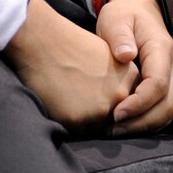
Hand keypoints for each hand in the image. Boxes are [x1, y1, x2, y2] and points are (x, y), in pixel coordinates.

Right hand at [4, 0, 137, 127]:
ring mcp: (100, 109)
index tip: (94, 92)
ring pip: (95, 127)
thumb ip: (118, 77)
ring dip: (83, 120)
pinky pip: (75, 131)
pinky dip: (67, 122)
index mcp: (130, 78)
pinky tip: (59, 102)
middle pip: (113, 118)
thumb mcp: (107, 54)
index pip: (127, 103)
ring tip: (67, 98)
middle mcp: (120, 95)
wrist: (42, 40)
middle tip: (78, 97)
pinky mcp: (78, 120)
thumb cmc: (69, 44)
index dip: (110, 101)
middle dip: (98, 113)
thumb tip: (120, 99)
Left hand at [96, 0, 172, 132]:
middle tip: (112, 130)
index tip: (116, 114)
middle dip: (142, 121)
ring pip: (169, 111)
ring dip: (145, 126)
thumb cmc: (124, 16)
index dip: (139, 103)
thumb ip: (119, 35)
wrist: (138, 12)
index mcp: (162, 49)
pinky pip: (164, 111)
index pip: (158, 84)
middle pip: (169, 104)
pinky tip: (125, 126)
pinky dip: (148, 122)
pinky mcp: (170, 86)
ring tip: (116, 131)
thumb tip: (126, 55)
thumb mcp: (116, 18)